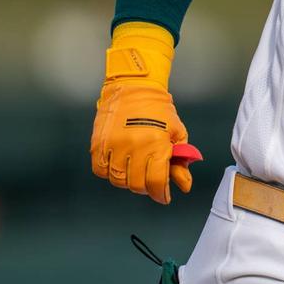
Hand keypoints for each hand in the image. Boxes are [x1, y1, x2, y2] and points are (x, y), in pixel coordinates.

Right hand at [90, 80, 194, 203]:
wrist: (134, 87)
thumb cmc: (159, 110)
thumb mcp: (176, 133)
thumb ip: (180, 161)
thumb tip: (184, 186)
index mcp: (156, 143)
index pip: (157, 181)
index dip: (161, 194)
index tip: (163, 196)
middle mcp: (133, 146)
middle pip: (137, 184)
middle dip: (146, 187)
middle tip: (151, 181)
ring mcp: (113, 145)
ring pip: (118, 180)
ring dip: (128, 181)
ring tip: (136, 170)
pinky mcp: (98, 144)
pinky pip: (101, 170)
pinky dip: (110, 172)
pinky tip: (120, 164)